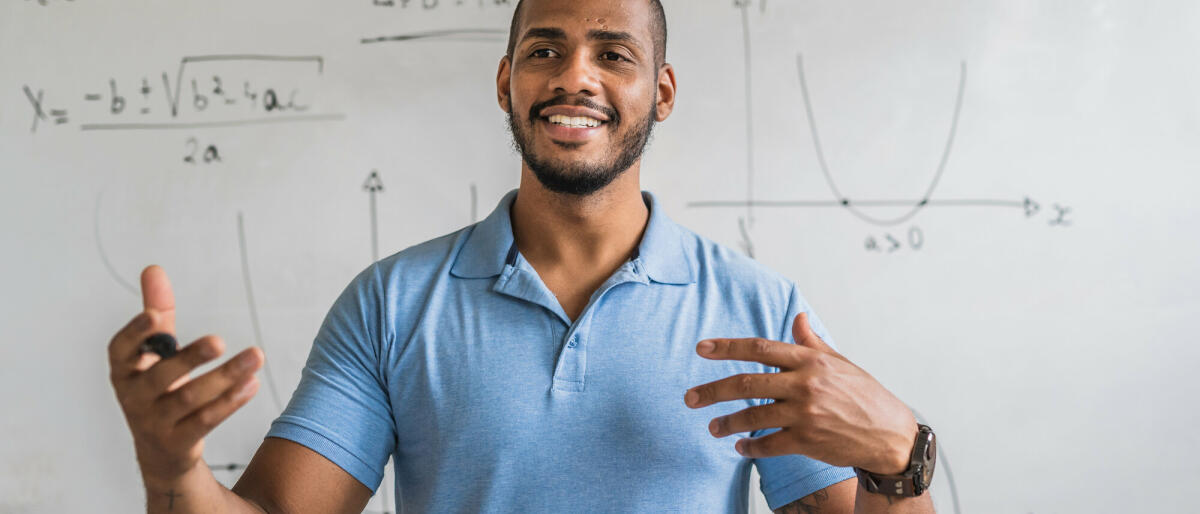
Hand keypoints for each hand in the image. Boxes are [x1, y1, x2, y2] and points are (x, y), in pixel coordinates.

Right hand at [108, 265, 263, 481]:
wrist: (160, 449)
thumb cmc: (158, 388)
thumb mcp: (154, 352)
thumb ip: (158, 313)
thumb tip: (153, 268)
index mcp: (124, 370)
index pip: (120, 350)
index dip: (134, 333)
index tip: (154, 316)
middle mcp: (133, 397)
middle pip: (161, 377)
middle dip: (191, 357)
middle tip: (219, 340)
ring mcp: (154, 422)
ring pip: (189, 399)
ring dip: (225, 377)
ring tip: (256, 355)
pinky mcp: (178, 442)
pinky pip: (206, 420)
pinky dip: (231, 401)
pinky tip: (253, 383)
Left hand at [684, 313, 917, 474]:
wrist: (890, 434)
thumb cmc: (863, 395)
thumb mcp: (840, 363)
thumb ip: (812, 342)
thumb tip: (798, 317)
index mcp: (810, 360)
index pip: (760, 348)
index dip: (727, 347)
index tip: (701, 349)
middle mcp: (805, 384)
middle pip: (747, 383)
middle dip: (713, 391)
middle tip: (690, 398)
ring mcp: (805, 413)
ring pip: (753, 416)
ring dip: (726, 422)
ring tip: (712, 427)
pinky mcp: (808, 440)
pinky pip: (768, 444)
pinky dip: (750, 446)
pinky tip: (740, 446)